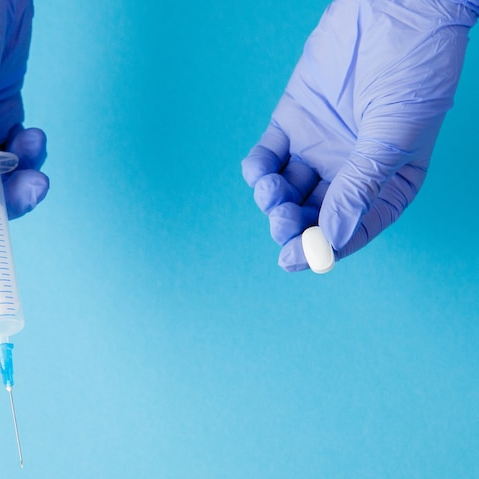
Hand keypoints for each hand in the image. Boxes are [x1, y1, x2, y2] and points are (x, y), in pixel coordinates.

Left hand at [242, 0, 476, 271]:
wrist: (395, 4)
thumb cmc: (414, 68)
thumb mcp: (395, 134)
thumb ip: (361, 186)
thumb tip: (330, 239)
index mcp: (386, 184)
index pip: (349, 230)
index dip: (320, 250)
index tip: (291, 260)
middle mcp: (350, 172)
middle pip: (313, 217)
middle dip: (292, 227)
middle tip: (281, 223)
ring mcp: (319, 148)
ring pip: (287, 192)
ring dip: (273, 201)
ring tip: (272, 191)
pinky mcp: (292, 122)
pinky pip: (268, 157)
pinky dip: (257, 170)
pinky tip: (260, 170)